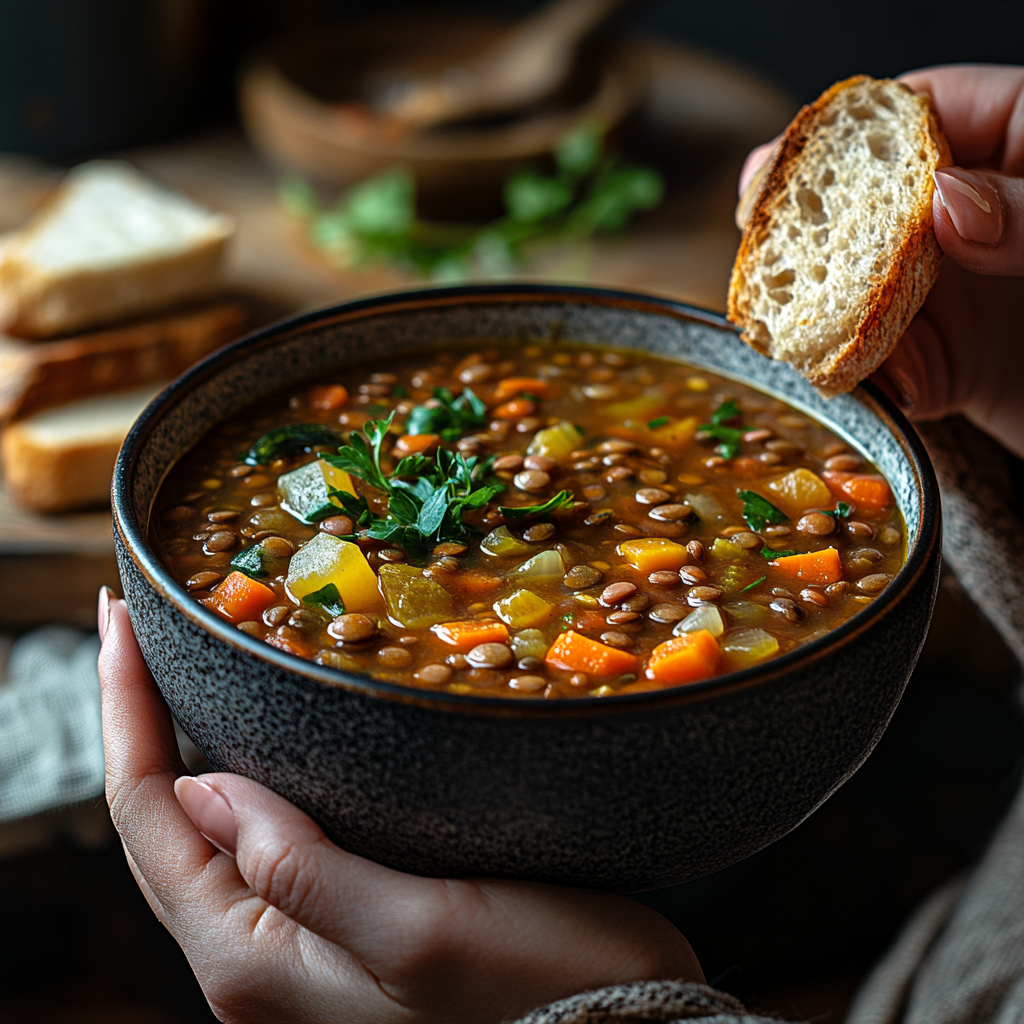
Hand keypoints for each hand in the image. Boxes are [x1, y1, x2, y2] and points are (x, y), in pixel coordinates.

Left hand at [98, 589, 701, 1023]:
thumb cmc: (537, 991)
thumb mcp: (419, 930)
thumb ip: (300, 869)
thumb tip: (201, 788)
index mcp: (254, 961)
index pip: (150, 818)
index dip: (126, 712)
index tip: (119, 620)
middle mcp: (261, 958)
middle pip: (165, 825)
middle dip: (144, 720)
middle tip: (139, 625)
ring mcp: (302, 942)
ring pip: (214, 830)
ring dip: (189, 743)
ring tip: (183, 663)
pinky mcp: (347, 920)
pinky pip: (269, 839)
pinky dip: (251, 774)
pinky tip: (265, 730)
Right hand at [737, 65, 1023, 457]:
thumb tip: (946, 202)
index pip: (924, 114)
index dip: (851, 138)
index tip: (790, 166)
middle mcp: (980, 217)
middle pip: (875, 203)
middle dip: (810, 221)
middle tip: (756, 232)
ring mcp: (961, 292)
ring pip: (867, 288)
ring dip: (820, 308)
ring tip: (777, 316)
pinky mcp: (953, 365)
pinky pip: (890, 367)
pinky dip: (861, 379)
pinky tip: (837, 379)